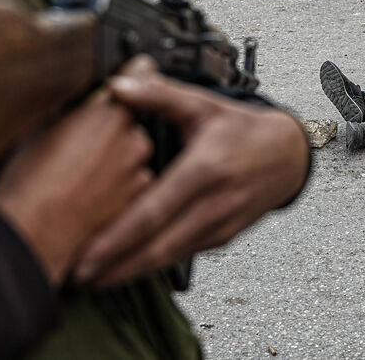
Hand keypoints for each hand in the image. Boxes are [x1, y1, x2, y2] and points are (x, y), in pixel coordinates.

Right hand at [0, 85, 154, 285]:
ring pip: (132, 155)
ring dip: (115, 160)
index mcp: (108, 113)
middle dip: (111, 129)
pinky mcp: (138, 202)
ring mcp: (138, 173)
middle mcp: (132, 140)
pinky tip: (88, 195)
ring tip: (78, 176)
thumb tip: (72, 102)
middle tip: (78, 145)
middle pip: (132, 122)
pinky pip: (133, 183)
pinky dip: (117, 186)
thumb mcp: (39, 128)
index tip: (136, 69)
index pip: (140, 74)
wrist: (32, 236)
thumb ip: (68, 108)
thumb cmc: (29, 185)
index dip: (136, 72)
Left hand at [73, 56, 308, 287]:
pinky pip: (182, 256)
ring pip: (169, 258)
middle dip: (115, 266)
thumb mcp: (203, 104)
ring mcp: (221, 225)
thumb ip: (158, 94)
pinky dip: (152, 266)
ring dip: (129, 272)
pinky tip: (125, 270)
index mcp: (204, 170)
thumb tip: (118, 84)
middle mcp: (214, 204)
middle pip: (158, 246)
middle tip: (76, 276)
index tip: (85, 252)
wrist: (289, 155)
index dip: (118, 237)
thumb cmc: (243, 129)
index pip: (154, 211)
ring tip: (92, 281)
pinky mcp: (223, 237)